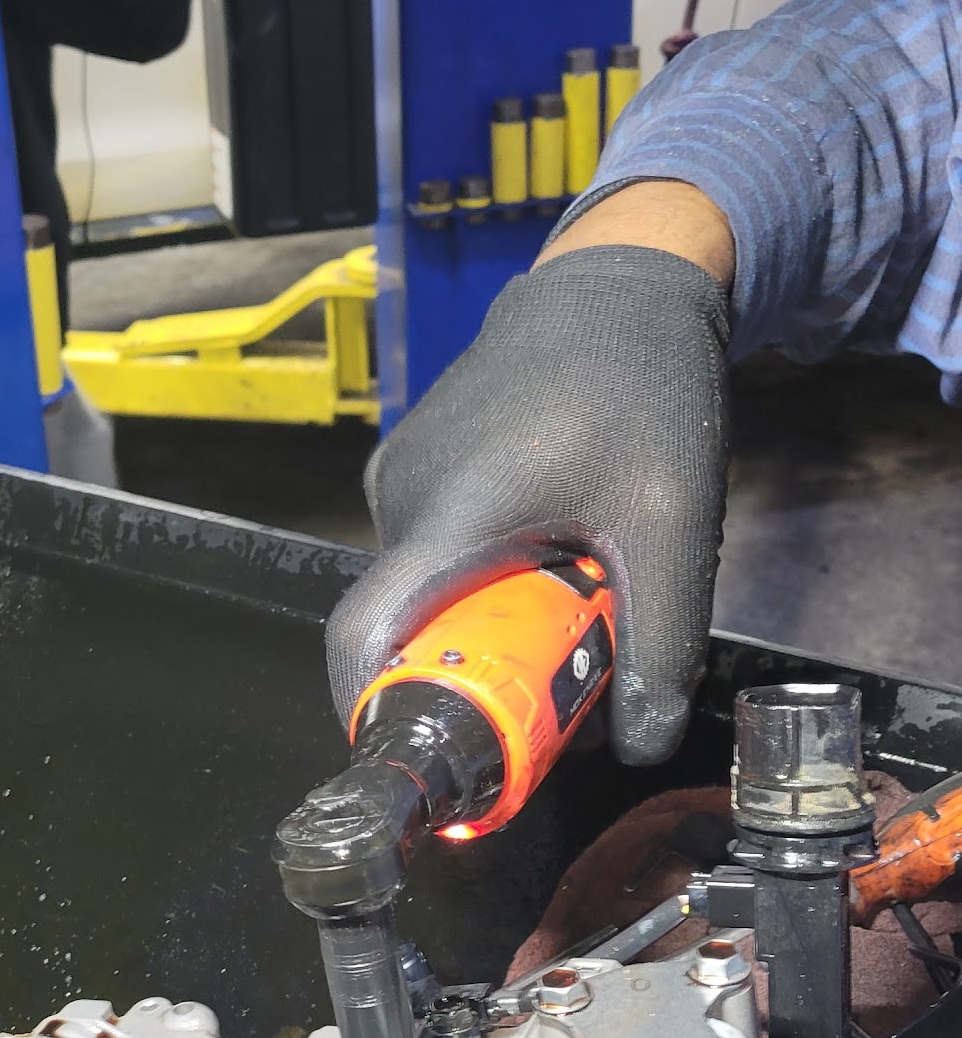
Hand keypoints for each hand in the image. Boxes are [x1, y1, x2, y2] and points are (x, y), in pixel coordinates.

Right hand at [326, 237, 730, 766]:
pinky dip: (470, 576)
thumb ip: (660, 640)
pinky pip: (424, 548)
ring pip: (417, 585)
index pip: (365, 634)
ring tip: (560, 597)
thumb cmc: (639, 388)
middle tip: (547, 680)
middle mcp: (401, 496)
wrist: (618, 283)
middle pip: (401, 620)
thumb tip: (639, 740)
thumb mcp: (673, 525)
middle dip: (464, 667)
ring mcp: (398, 475)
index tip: (419, 755)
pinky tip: (540, 553)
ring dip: (475, 616)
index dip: (371, 707)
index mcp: (450, 513)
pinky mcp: (409, 463)